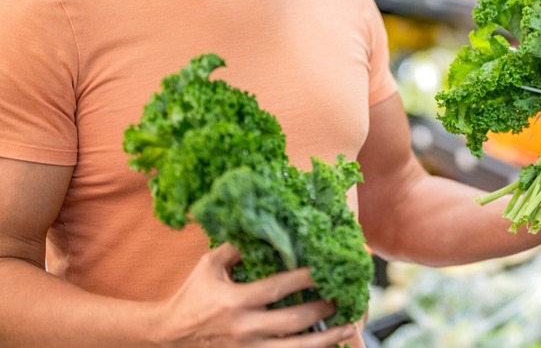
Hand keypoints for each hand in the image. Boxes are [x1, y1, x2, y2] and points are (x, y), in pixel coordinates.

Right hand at [154, 243, 354, 347]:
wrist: (169, 335)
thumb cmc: (193, 295)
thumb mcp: (210, 266)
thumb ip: (237, 247)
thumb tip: (265, 227)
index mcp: (234, 301)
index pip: (277, 288)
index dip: (304, 279)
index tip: (325, 269)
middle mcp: (244, 328)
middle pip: (293, 321)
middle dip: (322, 309)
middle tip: (342, 297)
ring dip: (326, 338)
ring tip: (349, 327)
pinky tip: (328, 345)